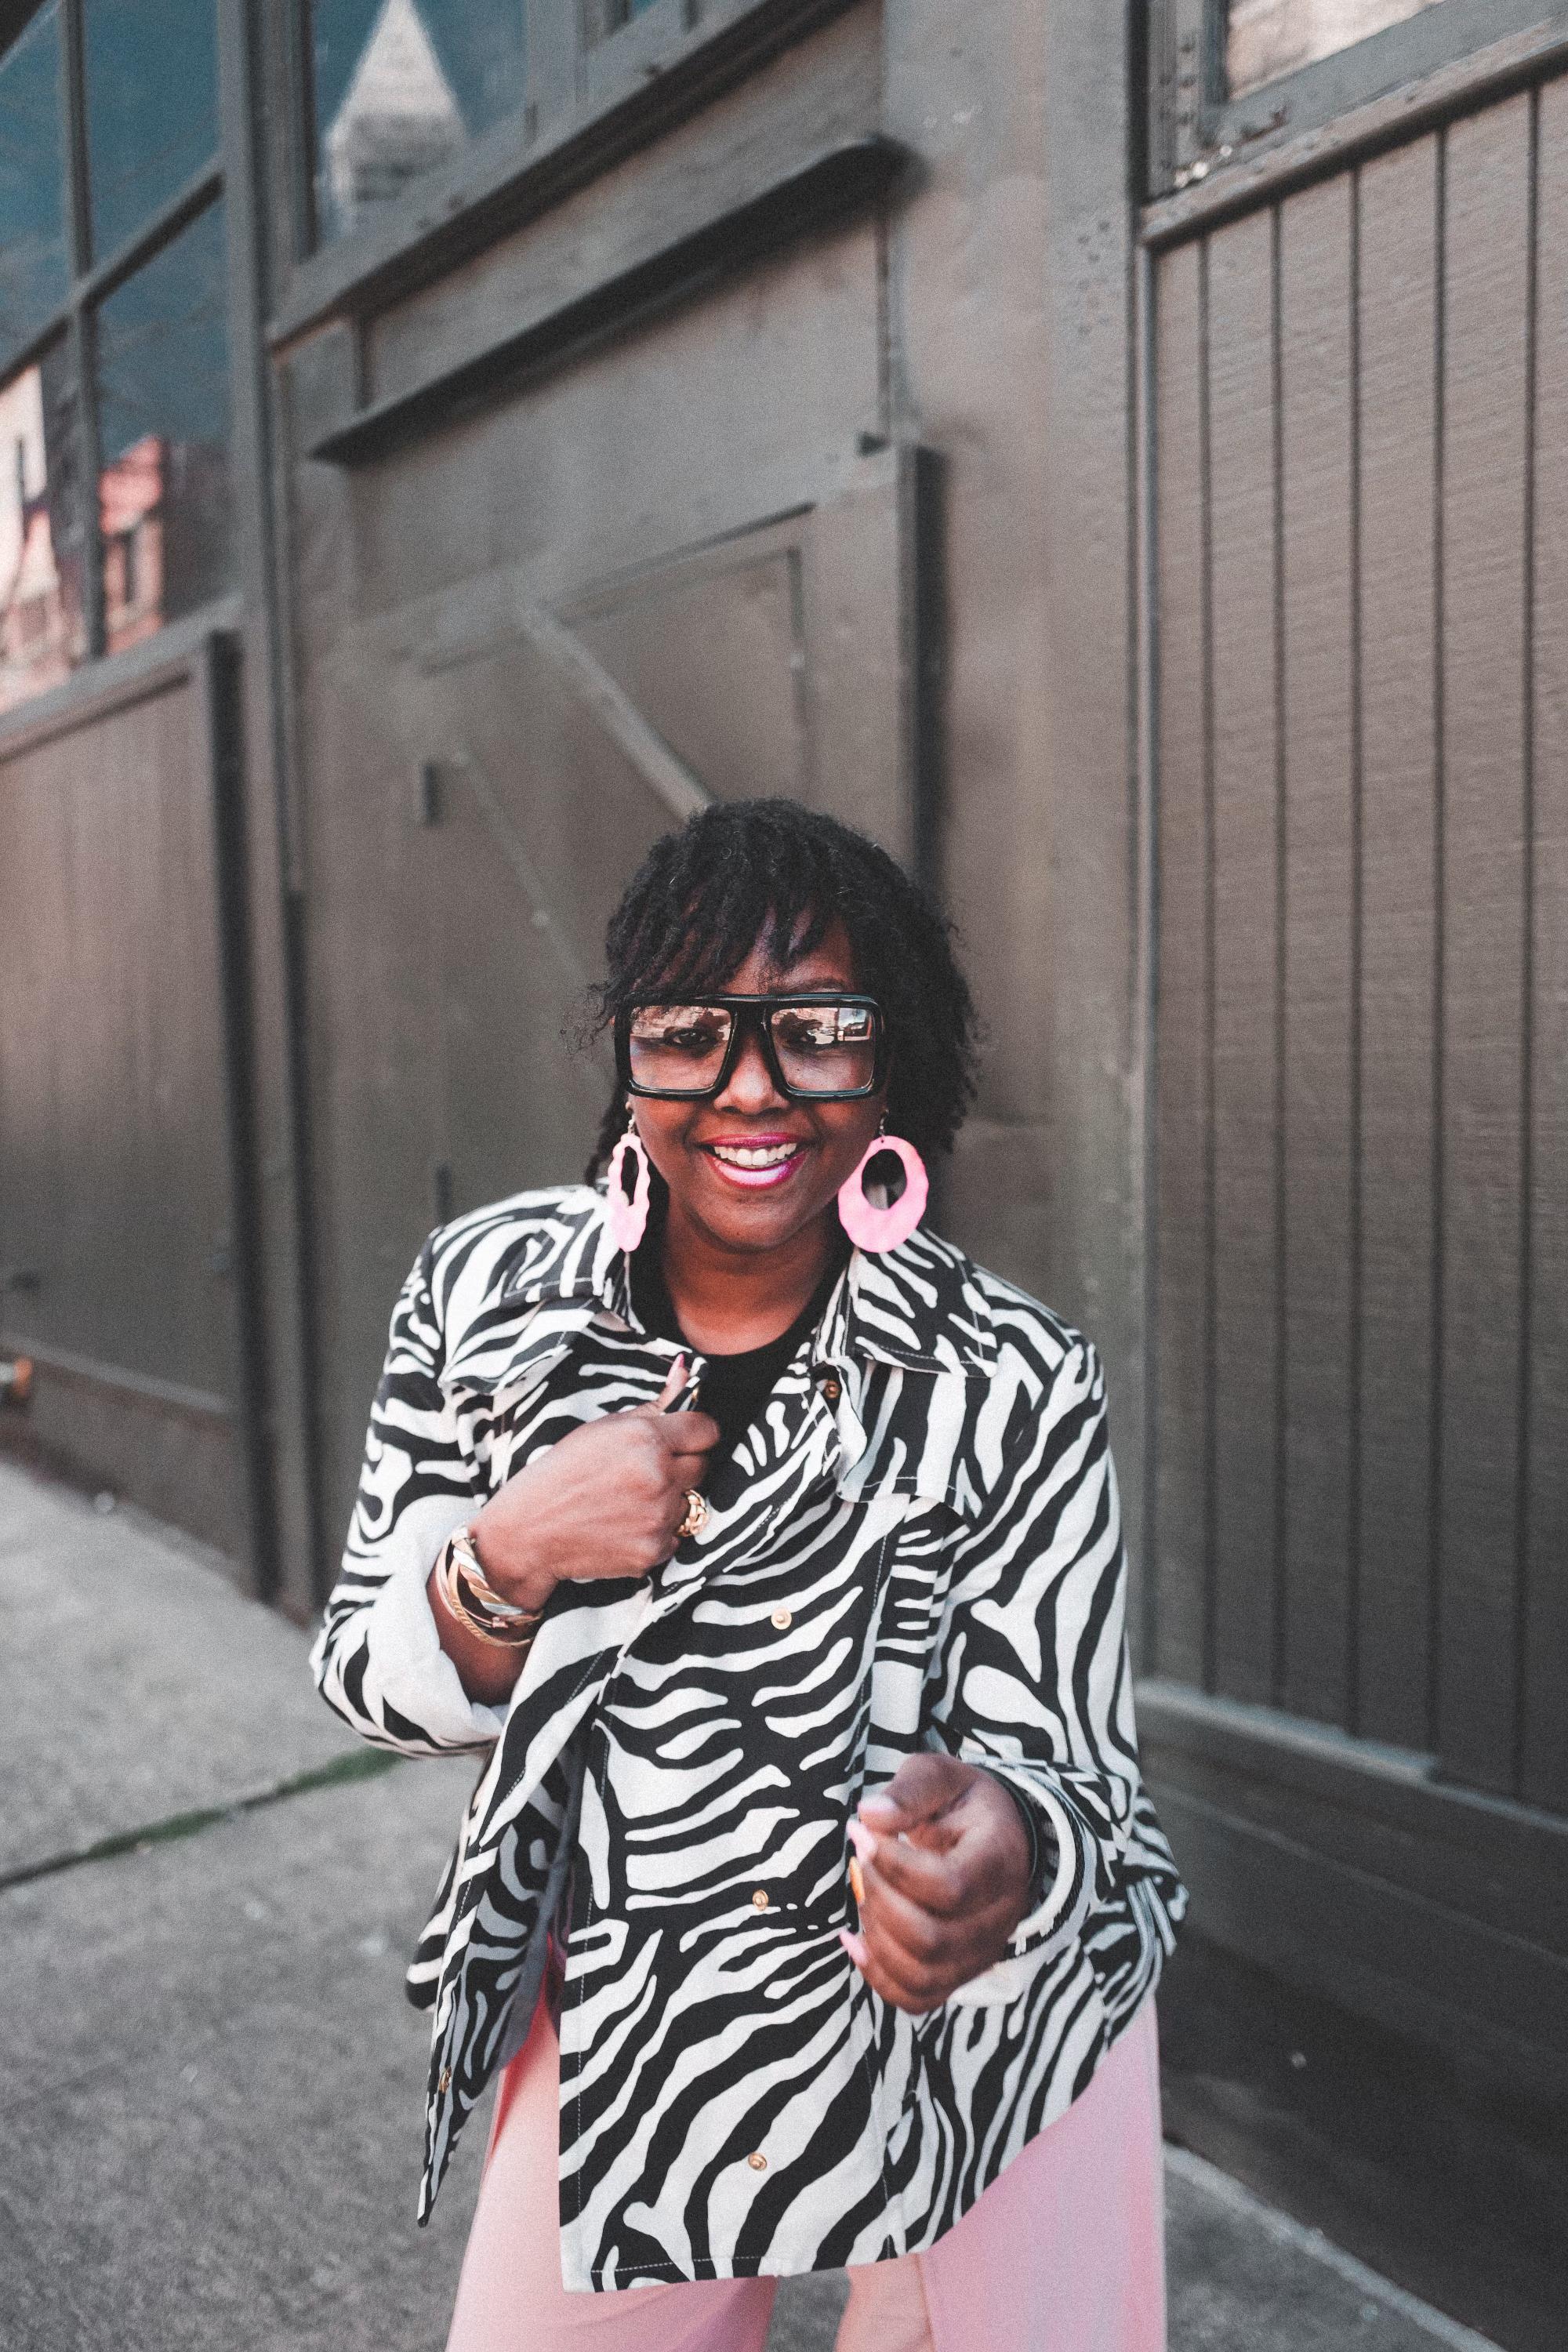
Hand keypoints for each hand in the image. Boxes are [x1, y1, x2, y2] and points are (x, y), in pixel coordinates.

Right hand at [468, 1355, 719, 1613]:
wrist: (530, 1530)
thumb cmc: (562, 1472)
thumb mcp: (602, 1428)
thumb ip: (655, 1403)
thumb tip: (686, 1367)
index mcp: (645, 1437)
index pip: (707, 1430)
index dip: (695, 1433)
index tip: (682, 1439)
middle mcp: (658, 1475)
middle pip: (703, 1466)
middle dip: (681, 1466)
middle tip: (644, 1473)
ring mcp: (658, 1515)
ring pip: (690, 1502)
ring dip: (669, 1501)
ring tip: (628, 1501)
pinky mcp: (655, 1550)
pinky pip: (675, 1535)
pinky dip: (656, 1532)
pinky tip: (624, 1526)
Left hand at [840, 1752, 1034, 2013]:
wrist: (999, 1836)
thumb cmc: (963, 1803)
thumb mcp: (941, 1776)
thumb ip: (909, 1792)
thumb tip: (868, 1816)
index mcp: (999, 1862)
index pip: (948, 1887)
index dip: (894, 1867)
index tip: (858, 1831)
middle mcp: (999, 1917)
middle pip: (931, 1939)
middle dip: (878, 1901)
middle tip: (858, 1862)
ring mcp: (982, 1952)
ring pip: (922, 1976)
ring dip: (875, 1938)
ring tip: (861, 1893)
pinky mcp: (961, 1971)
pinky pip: (918, 1998)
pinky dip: (878, 1977)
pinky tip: (854, 1940)